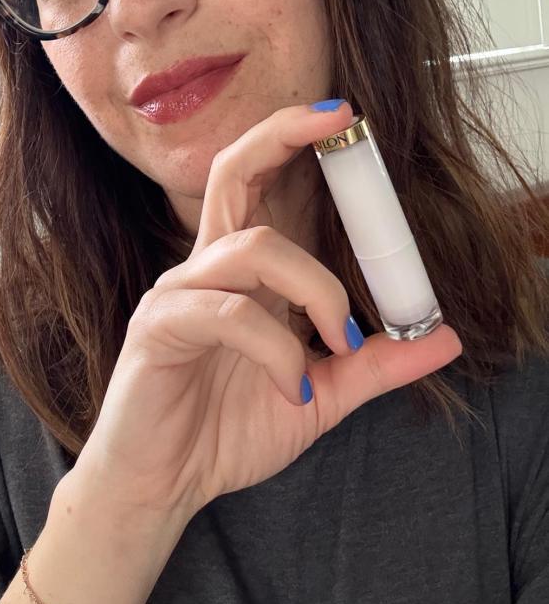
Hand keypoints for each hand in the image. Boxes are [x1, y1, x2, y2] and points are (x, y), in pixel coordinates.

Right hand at [71, 102, 462, 520]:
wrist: (164, 484)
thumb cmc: (228, 430)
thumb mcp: (321, 395)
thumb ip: (375, 364)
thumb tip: (444, 338)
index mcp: (242, 273)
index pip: (258, 183)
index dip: (291, 139)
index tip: (345, 119)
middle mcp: (206, 267)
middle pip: (231, 172)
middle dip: (281, 135)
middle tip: (338, 124)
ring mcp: (178, 292)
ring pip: (255, 247)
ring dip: (317, 291)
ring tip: (338, 347)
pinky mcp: (159, 327)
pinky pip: (229, 314)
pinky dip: (278, 351)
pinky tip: (292, 390)